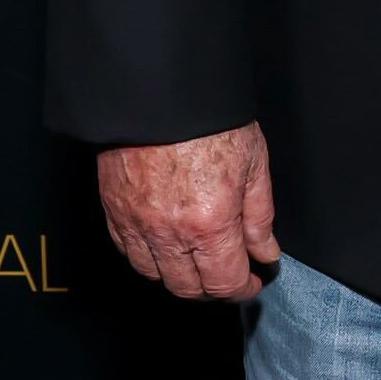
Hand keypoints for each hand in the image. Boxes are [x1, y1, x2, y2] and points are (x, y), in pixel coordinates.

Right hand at [96, 120, 277, 300]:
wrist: (159, 90)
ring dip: (179, 277)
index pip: (224, 283)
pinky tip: (166, 246)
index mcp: (209, 223)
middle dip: (213, 289)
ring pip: (156, 276)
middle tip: (227, 275)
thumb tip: (265, 251)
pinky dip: (149, 258)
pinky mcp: (115, 211)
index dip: (242, 288)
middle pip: (188, 288)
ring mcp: (137, 224)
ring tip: (198, 262)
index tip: (251, 283)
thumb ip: (260, 216)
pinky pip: (129, 253)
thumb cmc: (208, 119)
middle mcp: (170, 232)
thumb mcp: (254, 162)